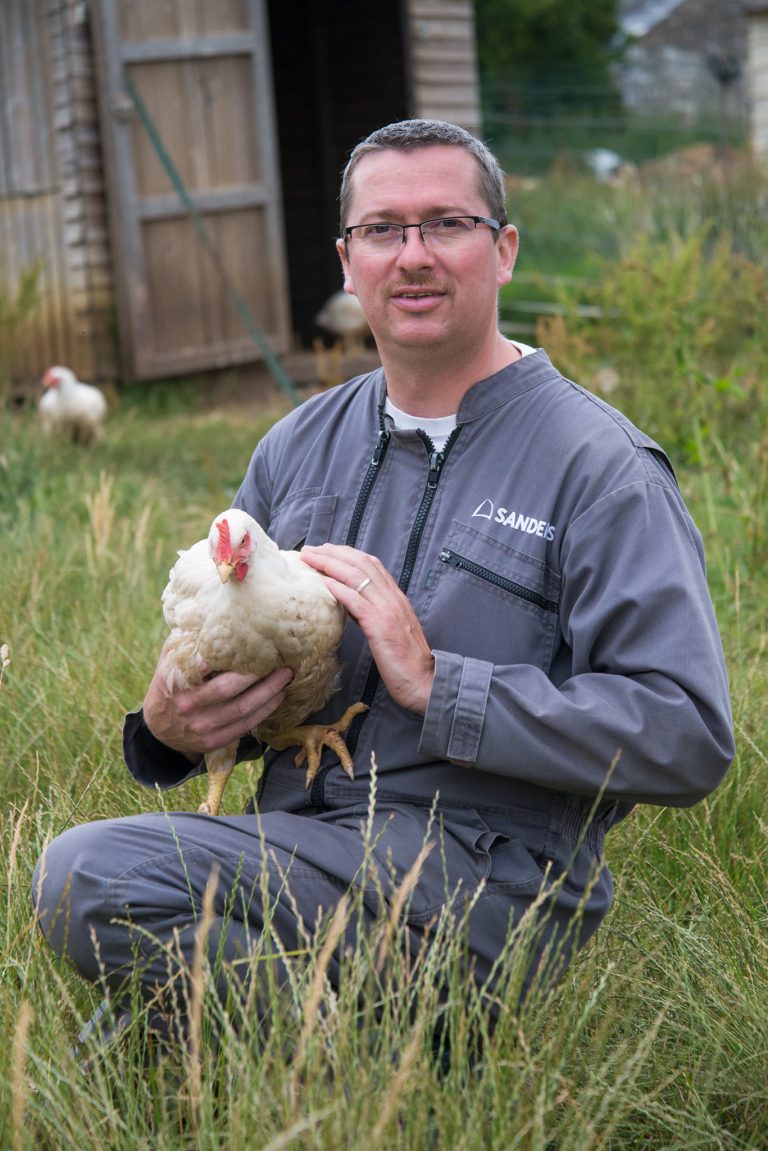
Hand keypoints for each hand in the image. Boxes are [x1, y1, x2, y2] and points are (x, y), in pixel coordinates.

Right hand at [143, 639, 292, 761]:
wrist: (159, 729)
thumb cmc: (170, 686)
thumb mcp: (168, 663)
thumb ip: (184, 643)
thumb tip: (207, 615)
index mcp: (175, 683)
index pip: (200, 669)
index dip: (222, 658)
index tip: (247, 645)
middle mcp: (188, 706)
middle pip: (227, 689)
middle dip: (256, 675)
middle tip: (279, 662)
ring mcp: (201, 726)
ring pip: (242, 709)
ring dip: (268, 693)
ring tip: (285, 678)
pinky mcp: (214, 741)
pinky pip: (245, 726)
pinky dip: (264, 711)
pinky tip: (277, 697)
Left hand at [300, 544, 434, 714]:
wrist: (423, 681)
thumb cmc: (406, 661)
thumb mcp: (390, 630)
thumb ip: (374, 613)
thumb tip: (352, 605)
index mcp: (396, 597)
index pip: (371, 564)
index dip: (347, 554)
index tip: (326, 550)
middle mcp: (392, 597)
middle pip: (361, 564)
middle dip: (334, 552)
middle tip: (311, 549)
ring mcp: (387, 610)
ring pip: (356, 576)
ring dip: (329, 564)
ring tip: (310, 559)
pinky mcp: (380, 626)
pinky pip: (356, 601)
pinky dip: (338, 588)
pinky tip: (323, 582)